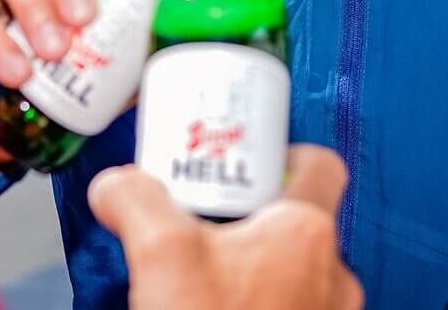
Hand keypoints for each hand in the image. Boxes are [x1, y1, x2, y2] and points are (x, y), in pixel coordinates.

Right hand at [90, 145, 362, 309]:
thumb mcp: (159, 257)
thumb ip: (136, 202)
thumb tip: (115, 184)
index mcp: (306, 232)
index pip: (320, 164)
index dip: (282, 154)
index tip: (241, 163)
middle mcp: (333, 276)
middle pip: (298, 222)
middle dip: (250, 222)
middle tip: (204, 226)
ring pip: (294, 276)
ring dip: (253, 273)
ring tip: (202, 282)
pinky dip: (259, 309)